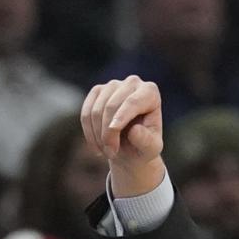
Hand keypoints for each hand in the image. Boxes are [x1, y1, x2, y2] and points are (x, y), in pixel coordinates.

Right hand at [80, 76, 164, 196]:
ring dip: (98, 135)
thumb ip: (146, 141)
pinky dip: (89, 132)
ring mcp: (113, 85)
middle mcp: (132, 83)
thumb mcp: (151, 149)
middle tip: (111, 154)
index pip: (132, 102)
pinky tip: (96, 147)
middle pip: (112, 105)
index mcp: (150, 93)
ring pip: (97, 110)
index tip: (113, 131)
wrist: (133, 149)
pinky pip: (86, 112)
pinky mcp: (98, 91)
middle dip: (108, 132)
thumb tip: (134, 131)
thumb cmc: (145, 147)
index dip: (121, 116)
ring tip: (106, 153)